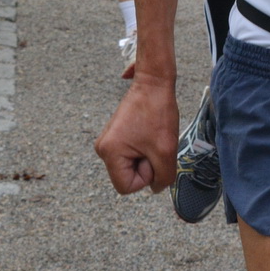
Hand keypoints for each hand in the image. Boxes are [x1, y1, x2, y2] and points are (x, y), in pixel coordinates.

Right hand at [94, 76, 179, 194]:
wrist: (154, 83)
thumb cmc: (158, 112)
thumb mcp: (166, 151)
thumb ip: (163, 177)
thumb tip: (156, 188)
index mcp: (109, 153)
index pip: (127, 187)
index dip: (145, 175)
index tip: (151, 152)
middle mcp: (103, 149)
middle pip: (129, 176)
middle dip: (146, 164)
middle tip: (153, 142)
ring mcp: (108, 141)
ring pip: (132, 165)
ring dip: (147, 155)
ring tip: (151, 135)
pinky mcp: (115, 135)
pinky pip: (132, 154)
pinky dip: (145, 147)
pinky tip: (148, 132)